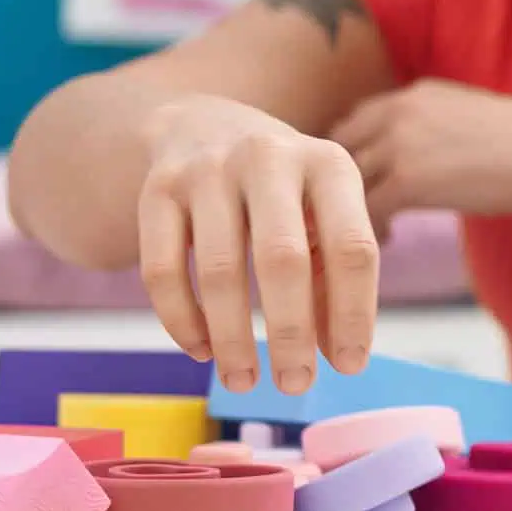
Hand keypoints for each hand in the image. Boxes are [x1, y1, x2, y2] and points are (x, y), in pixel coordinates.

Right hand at [137, 94, 378, 394]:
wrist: (200, 125)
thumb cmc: (281, 192)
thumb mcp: (322, 214)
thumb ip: (332, 278)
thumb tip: (336, 355)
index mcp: (329, 165)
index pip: (353, 248)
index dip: (353, 313)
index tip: (349, 366)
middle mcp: (270, 158)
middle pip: (283, 259)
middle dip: (291, 333)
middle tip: (295, 385)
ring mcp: (209, 170)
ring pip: (219, 270)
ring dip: (233, 338)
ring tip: (244, 381)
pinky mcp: (157, 189)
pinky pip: (163, 270)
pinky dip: (182, 320)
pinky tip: (200, 351)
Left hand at [330, 80, 511, 227]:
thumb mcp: (476, 116)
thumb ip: (443, 127)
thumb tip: (440, 156)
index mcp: (416, 93)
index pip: (358, 119)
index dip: (349, 152)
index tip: (351, 181)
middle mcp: (399, 111)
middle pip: (338, 146)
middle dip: (331, 181)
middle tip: (336, 213)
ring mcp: (398, 144)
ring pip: (345, 182)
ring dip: (344, 209)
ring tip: (355, 235)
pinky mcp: (406, 181)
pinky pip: (363, 211)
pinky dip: (367, 230)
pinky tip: (385, 243)